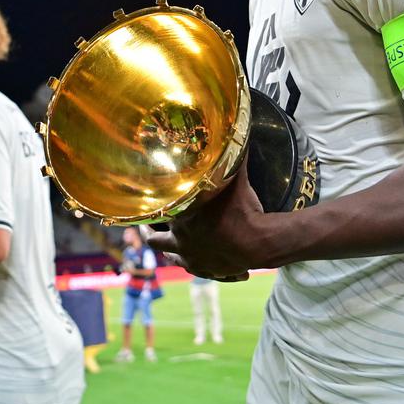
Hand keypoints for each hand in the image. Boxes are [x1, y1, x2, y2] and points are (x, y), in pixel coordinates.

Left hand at [147, 158, 263, 280]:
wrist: (258, 242)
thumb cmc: (242, 208)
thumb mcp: (233, 178)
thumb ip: (229, 159)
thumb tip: (234, 133)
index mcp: (179, 217)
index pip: (152, 212)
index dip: (148, 208)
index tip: (146, 200)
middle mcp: (180, 241)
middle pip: (153, 240)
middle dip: (148, 233)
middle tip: (147, 227)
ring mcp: (193, 259)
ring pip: (172, 258)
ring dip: (170, 251)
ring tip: (171, 246)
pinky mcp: (208, 271)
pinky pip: (196, 270)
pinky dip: (197, 265)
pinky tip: (202, 262)